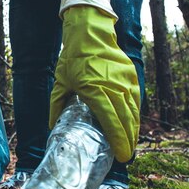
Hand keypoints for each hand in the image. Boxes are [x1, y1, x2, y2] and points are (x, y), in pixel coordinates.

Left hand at [49, 4, 139, 162]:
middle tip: (126, 155)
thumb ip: (57, 105)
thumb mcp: (60, 82)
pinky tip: (133, 124)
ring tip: (131, 144)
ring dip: (133, 129)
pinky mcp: (131, 75)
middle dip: (128, 140)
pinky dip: (135, 113)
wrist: (90, 33)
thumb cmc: (73, 58)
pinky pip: (136, 99)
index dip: (118, 140)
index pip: (111, 121)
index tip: (121, 154)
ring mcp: (125, 80)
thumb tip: (52, 126)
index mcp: (95, 90)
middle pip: (125, 119)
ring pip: (133, 111)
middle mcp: (113, 87)